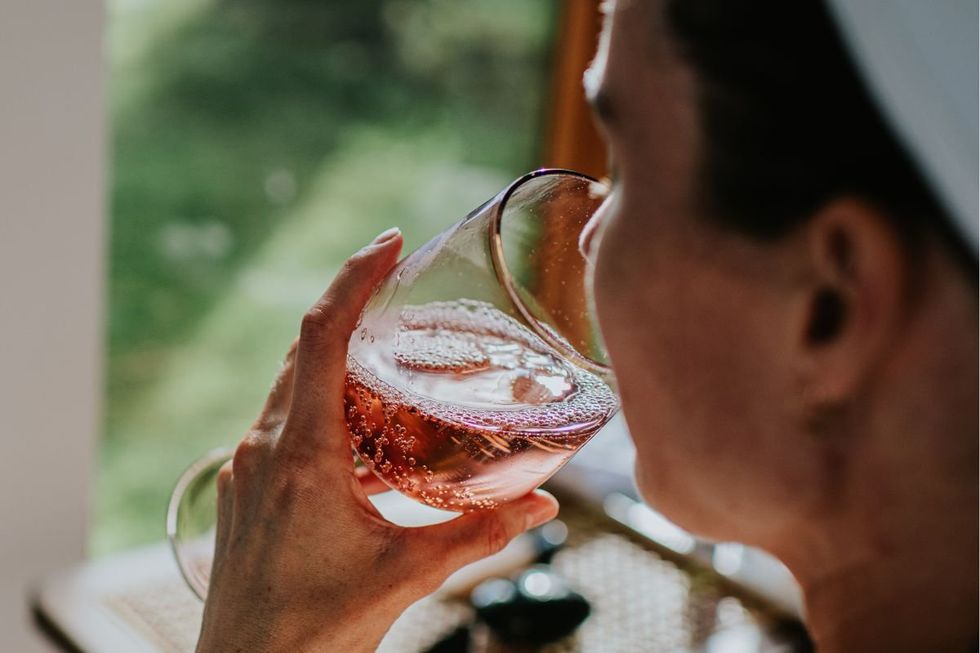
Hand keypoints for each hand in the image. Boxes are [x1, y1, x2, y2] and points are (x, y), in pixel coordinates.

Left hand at [196, 228, 559, 652]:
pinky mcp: (250, 489)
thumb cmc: (311, 631)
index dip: (353, 279)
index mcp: (300, 455)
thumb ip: (477, 536)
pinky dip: (325, 404)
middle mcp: (264, 448)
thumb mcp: (404, 576)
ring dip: (338, 360)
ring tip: (391, 356)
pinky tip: (366, 430)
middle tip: (401, 290)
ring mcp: (249, 468)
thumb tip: (542, 504)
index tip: (388, 245)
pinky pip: (287, 422)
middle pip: (305, 350)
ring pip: (293, 385)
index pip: (320, 337)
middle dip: (351, 310)